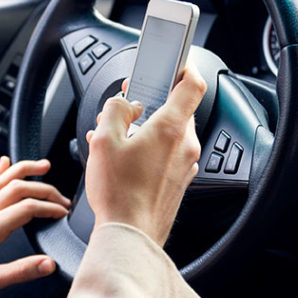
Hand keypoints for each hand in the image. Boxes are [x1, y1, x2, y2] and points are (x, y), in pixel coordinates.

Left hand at [0, 157, 69, 297]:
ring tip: (42, 165)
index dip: (49, 207)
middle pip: (17, 187)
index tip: (62, 213)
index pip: (27, 207)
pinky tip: (4, 163)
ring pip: (1, 179)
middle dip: (44, 188)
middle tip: (61, 197)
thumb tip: (49, 264)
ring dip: (23, 169)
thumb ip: (22, 271)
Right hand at [84, 65, 205, 243]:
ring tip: (118, 141)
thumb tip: (125, 104)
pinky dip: (150, 151)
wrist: (130, 235)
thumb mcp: (104, 140)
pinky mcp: (179, 183)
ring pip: (170, 134)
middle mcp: (185, 145)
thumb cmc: (119, 194)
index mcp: (171, 128)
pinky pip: (168, 156)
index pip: (193, 84)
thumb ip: (115, 110)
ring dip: (148, 130)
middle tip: (126, 110)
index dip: (185, 67)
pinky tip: (126, 161)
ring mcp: (185, 166)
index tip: (174, 62)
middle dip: (151, 105)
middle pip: (176, 110)